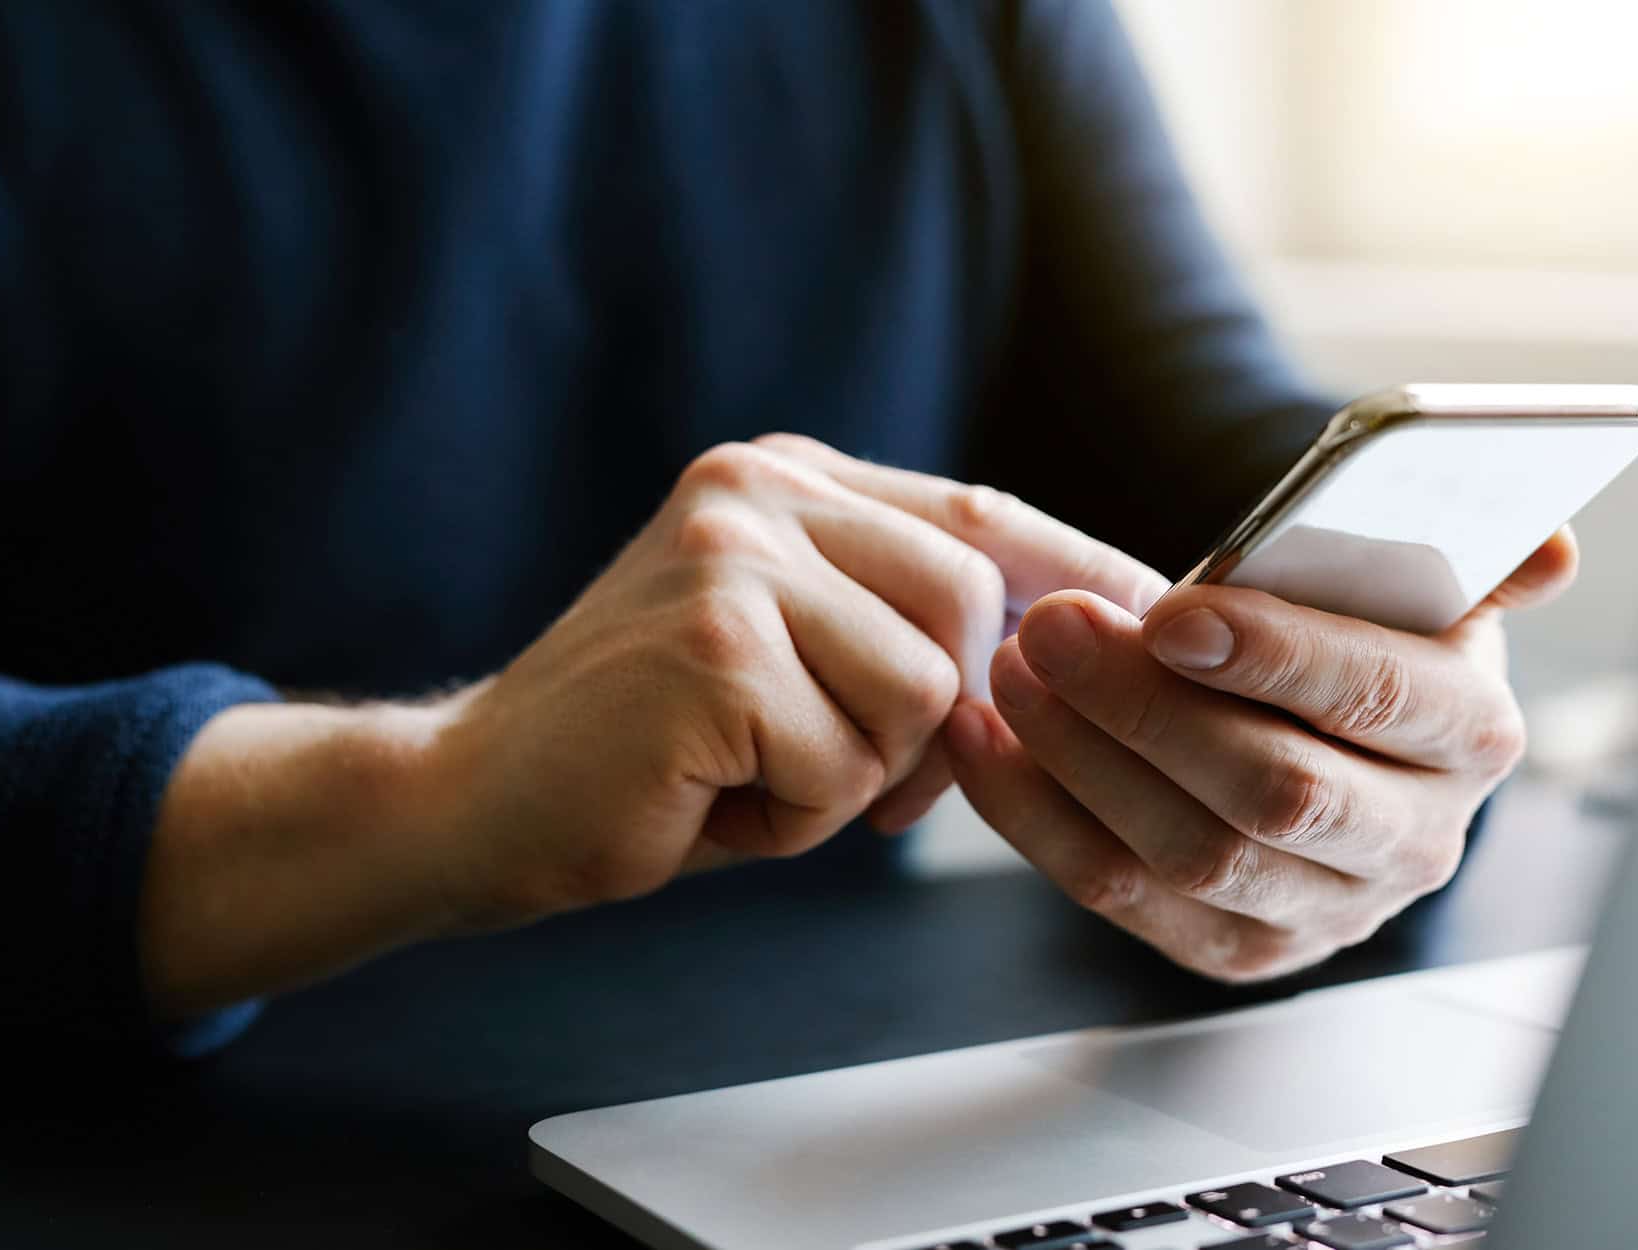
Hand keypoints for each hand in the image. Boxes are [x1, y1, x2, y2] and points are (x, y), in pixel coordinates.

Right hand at [141, 436, 1159, 1014]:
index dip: (1079, 577)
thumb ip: (895, 624)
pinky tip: (703, 795)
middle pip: (971, 607)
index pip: (979, 513)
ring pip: (921, 693)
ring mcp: (733, 559)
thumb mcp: (787, 657)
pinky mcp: (715, 647)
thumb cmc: (647, 752)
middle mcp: (758, 490)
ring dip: (854, 778)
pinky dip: (796, 816)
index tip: (1165, 625)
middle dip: (932, 722)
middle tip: (826, 772)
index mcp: (781, 477)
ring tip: (743, 773)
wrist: (472, 801)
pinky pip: (850, 764)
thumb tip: (1064, 648)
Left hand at [943, 530, 1578, 981]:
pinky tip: (987, 742)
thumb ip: (1473, 555)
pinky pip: (1120, 895)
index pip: (1382, 699)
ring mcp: (1326, 907)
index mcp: (1472, 733)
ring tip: (1015, 669)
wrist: (1322, 725)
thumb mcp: (1419, 580)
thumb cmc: (1354, 631)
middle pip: (1274, 789)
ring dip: (1081, 758)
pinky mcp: (1241, 949)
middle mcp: (1415, 838)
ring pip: (1190, 852)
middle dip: (1147, 708)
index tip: (1171, 612)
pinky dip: (1038, 817)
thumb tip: (1552, 549)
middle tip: (1055, 627)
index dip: (1276, 656)